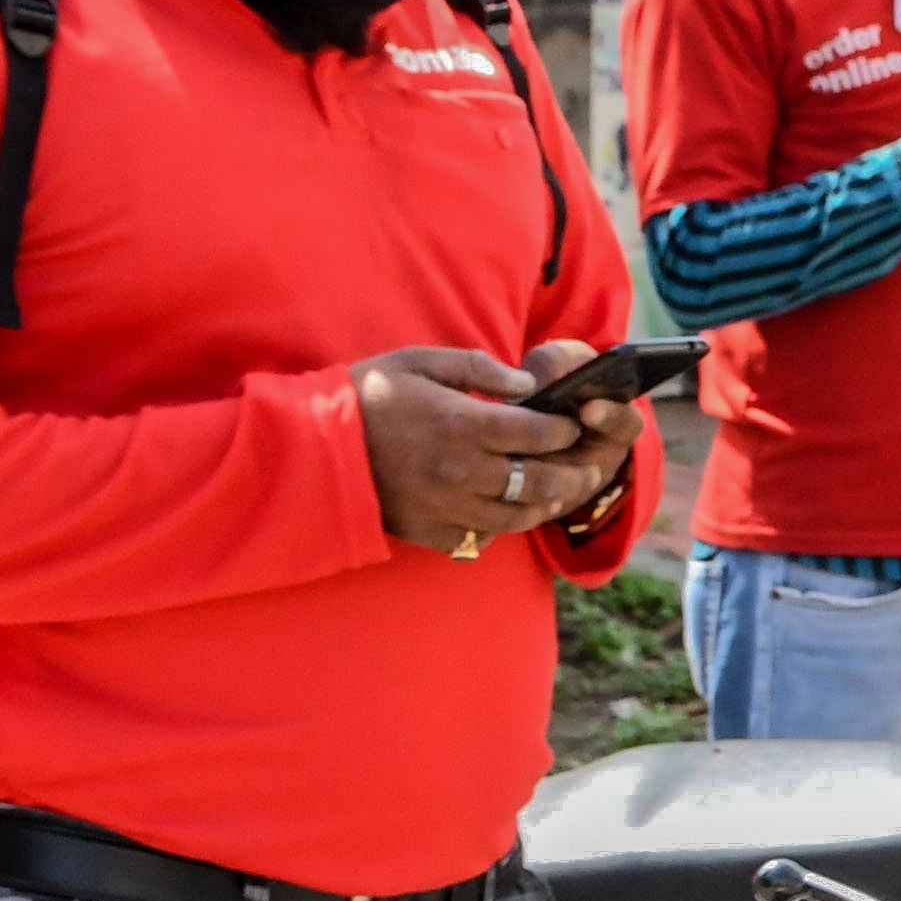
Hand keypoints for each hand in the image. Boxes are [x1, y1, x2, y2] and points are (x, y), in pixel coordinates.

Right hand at [357, 347, 634, 558]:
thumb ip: (478, 369)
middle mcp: (463, 471)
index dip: (564, 429)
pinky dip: (499, 528)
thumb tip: (526, 385)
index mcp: (463, 425)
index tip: (571, 424)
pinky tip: (506, 513)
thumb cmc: (368, 395)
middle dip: (572, 473)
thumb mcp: (420, 362)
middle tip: (587, 466)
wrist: (314, 446)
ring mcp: (449, 507)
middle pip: (540, 481)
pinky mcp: (432, 532)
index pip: (538, 433)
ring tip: (559, 493)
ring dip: (545, 505)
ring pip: (518, 517)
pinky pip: (481, 538)